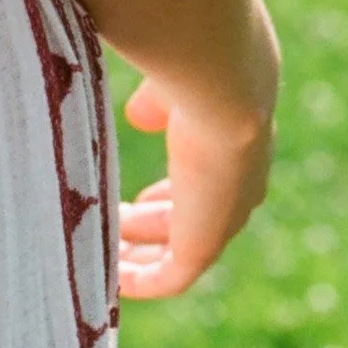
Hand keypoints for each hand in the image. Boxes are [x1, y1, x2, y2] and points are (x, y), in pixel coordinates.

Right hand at [117, 73, 273, 299]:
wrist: (224, 84)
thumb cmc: (195, 67)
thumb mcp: (173, 83)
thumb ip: (159, 103)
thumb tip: (141, 118)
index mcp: (237, 145)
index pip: (206, 181)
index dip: (171, 193)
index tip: (137, 200)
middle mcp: (240, 186)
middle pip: (196, 219)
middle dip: (155, 224)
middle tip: (117, 224)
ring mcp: (224, 218)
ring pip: (183, 250)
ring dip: (145, 253)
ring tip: (107, 252)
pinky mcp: (204, 244)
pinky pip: (172, 277)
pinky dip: (143, 281)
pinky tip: (114, 280)